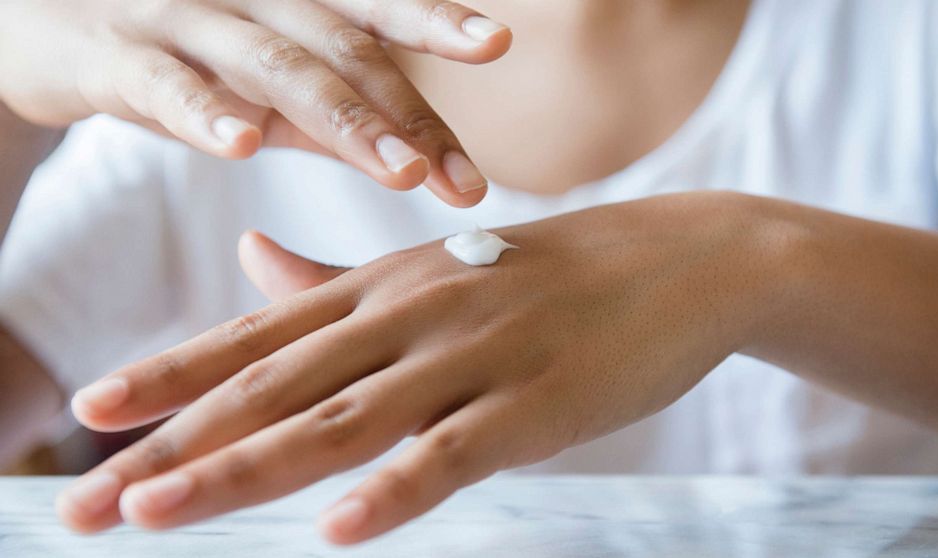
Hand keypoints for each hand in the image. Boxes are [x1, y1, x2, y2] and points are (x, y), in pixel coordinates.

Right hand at [0, 1, 510, 205]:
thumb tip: (415, 158)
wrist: (45, 24)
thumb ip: (329, 115)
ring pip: (272, 64)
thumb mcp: (262, 83)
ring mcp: (182, 20)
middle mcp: (249, 1)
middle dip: (408, 115)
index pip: (374, 12)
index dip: (434, 22)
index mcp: (291, 4)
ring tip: (402, 172)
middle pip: (342, 50)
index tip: (495, 43)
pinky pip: (164, 82)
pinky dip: (205, 112)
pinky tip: (244, 144)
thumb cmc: (178, 55)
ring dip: (342, 119)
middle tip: (465, 180)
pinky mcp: (114, 54)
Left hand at [59, 192, 781, 543]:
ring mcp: (474, 354)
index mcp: (384, 284)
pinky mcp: (537, 402)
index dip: (172, 373)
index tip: (92, 414)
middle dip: (175, 443)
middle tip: (88, 501)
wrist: (679, 260)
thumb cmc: (550, 275)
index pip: (258, 334)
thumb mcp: (434, 268)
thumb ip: (338, 278)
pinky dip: (396, 488)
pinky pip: (455, 451)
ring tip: (157, 512)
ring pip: (342, 419)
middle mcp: (412, 312)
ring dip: (246, 468)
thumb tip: (251, 256)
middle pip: (275, 385)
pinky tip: (339, 530)